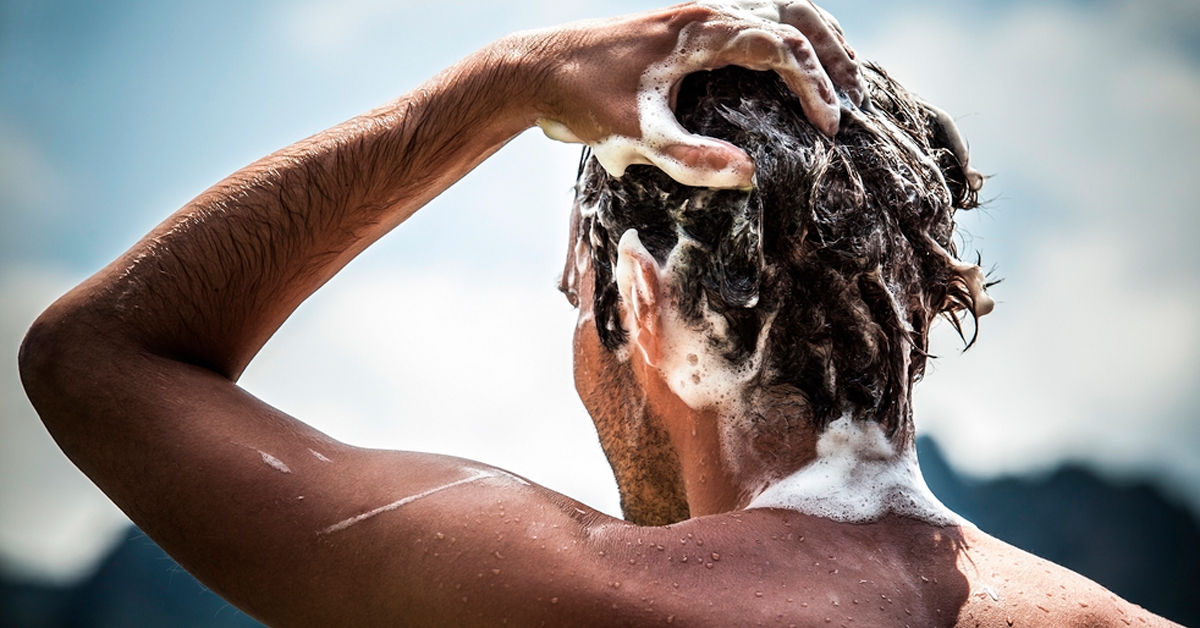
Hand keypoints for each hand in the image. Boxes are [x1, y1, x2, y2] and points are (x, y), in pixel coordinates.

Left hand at [528, 0, 862, 188]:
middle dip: (832, 53)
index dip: (814, 85)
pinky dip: (783, 45)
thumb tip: (749, 175)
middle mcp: (706, 13)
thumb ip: (690, 158)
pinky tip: (787, 80)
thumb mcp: (635, 136)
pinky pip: (751, 26)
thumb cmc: (583, 99)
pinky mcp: (685, 32)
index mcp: (702, 29)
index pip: (782, 46)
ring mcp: (696, 17)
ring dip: (813, 42)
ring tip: (839, 83)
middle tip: (857, 96)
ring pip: (775, 12)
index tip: (830, 127)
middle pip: (793, 14)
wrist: (536, 71)